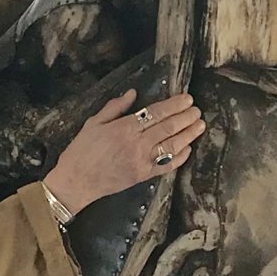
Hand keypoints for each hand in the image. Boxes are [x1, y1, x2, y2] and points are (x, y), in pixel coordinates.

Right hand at [44, 90, 205, 216]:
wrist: (76, 182)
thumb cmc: (82, 150)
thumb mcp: (93, 123)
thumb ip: (115, 107)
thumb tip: (133, 93)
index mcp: (124, 128)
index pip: (156, 113)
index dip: (174, 105)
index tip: (187, 98)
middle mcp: (136, 144)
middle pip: (168, 128)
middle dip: (186, 117)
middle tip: (197, 110)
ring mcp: (142, 162)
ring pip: (172, 146)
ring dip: (188, 135)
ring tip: (200, 125)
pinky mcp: (143, 176)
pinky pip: (166, 166)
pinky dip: (179, 157)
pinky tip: (188, 148)